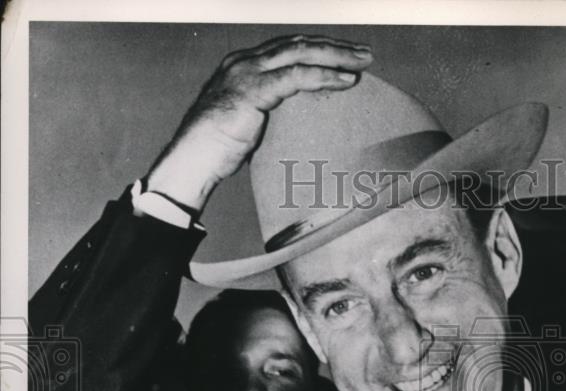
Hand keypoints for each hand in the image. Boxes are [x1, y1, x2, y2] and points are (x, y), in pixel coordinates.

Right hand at [146, 35, 372, 212]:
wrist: (191, 162)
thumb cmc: (217, 151)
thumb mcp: (247, 123)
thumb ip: (268, 113)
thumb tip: (295, 125)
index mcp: (244, 66)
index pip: (289, 49)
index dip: (319, 49)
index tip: (346, 57)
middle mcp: (245, 61)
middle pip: (299, 44)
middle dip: (335, 47)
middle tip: (365, 54)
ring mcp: (247, 73)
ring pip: (300, 54)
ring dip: (336, 56)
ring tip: (362, 62)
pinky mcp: (252, 90)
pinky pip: (296, 77)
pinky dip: (324, 77)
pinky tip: (346, 81)